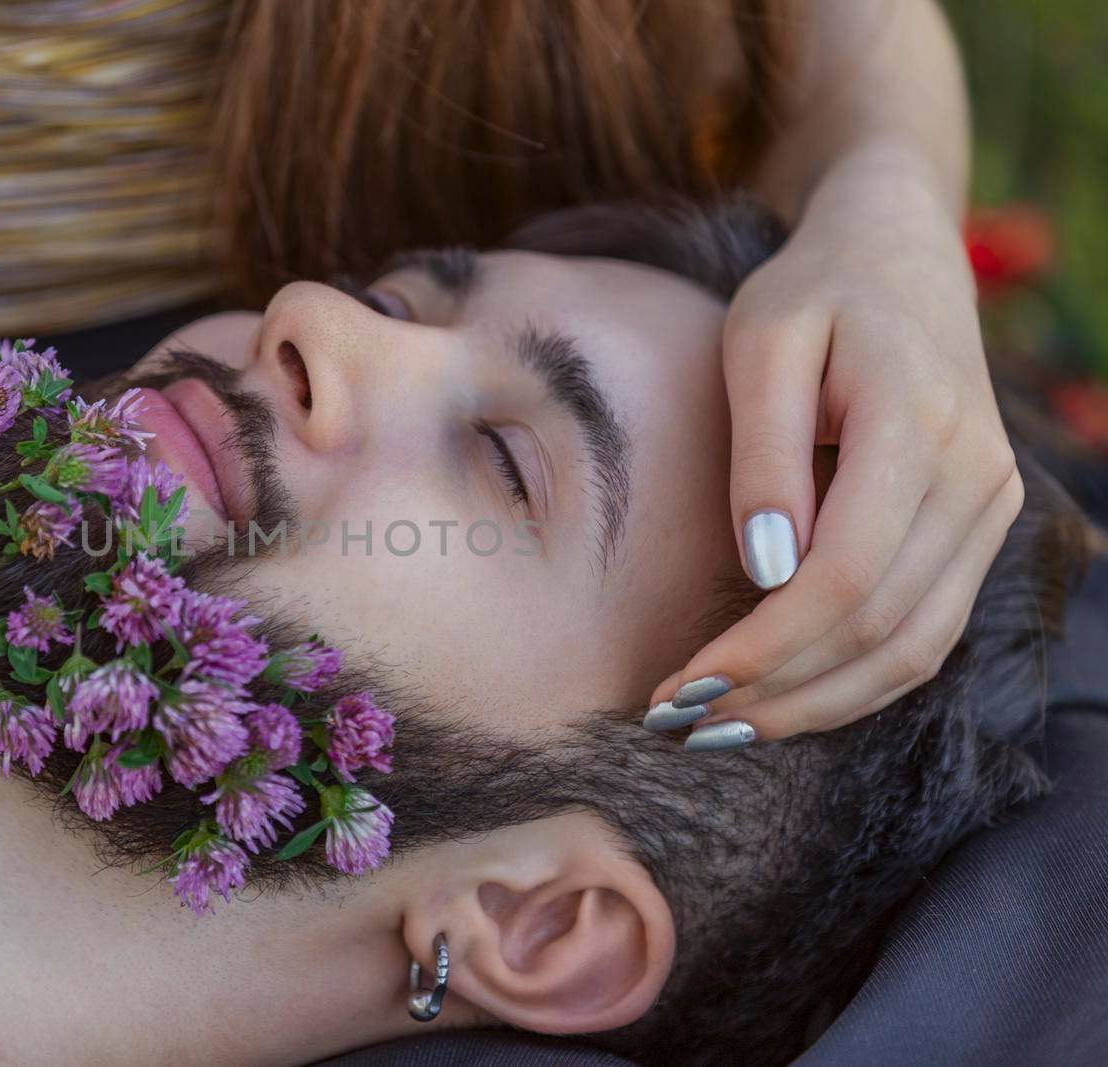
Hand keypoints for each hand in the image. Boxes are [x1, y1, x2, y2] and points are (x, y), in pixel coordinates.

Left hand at [646, 180, 1024, 747]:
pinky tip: (782, 696)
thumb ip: (764, 452)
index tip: (685, 684)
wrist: (899, 252)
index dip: (765, 648)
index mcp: (918, 424)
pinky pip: (926, 631)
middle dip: (780, 693)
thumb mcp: (762, 340)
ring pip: (913, 649)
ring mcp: (989, 506)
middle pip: (882, 630)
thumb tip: (767, 570)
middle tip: (684, 724)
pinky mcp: (979, 526)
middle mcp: (974, 476)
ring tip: (723, 728)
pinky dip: (854, 680)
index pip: (846, 577)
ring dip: (817, 705)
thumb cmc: (813, 291)